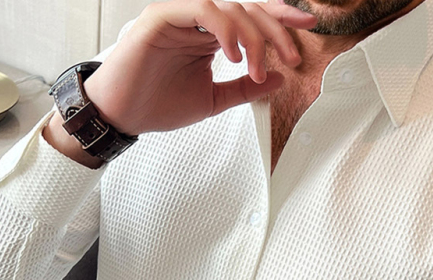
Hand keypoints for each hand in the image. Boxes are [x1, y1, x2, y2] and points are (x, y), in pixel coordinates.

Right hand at [83, 0, 316, 134]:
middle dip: (277, 31)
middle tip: (293, 56)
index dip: (281, 18)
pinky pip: (202, 9)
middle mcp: (198, 20)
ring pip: (230, 8)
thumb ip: (245, 88)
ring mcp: (180, 15)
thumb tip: (278, 78)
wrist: (123, 115)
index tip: (309, 27)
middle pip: (248, 9)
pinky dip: (225, 28)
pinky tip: (234, 55)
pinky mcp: (162, 16)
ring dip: (253, 37)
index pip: (251, 17)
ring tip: (256, 68)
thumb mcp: (214, 99)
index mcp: (210, 35)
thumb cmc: (159, 104)